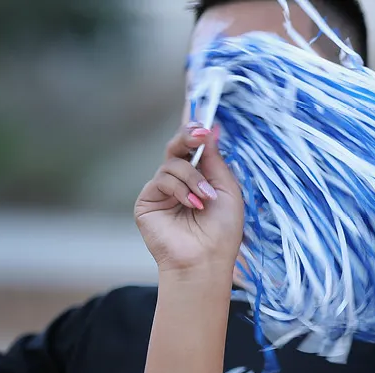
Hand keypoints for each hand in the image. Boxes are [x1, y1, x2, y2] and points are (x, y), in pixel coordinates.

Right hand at [134, 123, 244, 275]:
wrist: (206, 259)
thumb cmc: (223, 230)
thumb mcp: (226, 188)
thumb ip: (215, 159)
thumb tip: (210, 129)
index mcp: (200, 176)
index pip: (194, 146)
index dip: (195, 127)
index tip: (202, 111)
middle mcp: (179, 180)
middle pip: (178, 146)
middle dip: (189, 136)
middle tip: (201, 133)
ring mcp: (162, 190)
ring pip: (172, 163)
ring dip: (193, 178)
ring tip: (206, 198)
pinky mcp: (147, 200)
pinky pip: (162, 179)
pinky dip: (180, 188)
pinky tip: (192, 204)